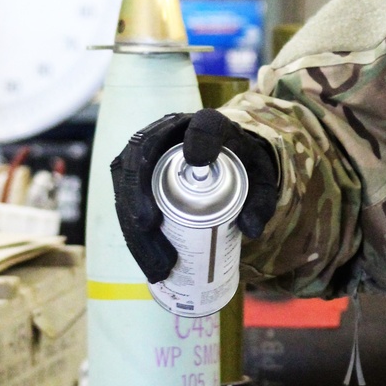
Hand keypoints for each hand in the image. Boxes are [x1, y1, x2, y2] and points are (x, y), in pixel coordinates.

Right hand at [111, 108, 278, 282]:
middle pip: (143, 152)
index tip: (197, 163)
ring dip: (132, 222)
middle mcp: (171, 131)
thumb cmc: (240, 166)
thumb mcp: (260, 181)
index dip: (198, 139)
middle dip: (139, 193)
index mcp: (209, 124)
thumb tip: (250, 229)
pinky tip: (147, 261)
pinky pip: (124, 198)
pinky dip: (133, 233)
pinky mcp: (136, 172)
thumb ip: (262, 202)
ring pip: (126, 180)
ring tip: (155, 262)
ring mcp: (147, 150)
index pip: (205, 123)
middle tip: (151, 229)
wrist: (225, 160)